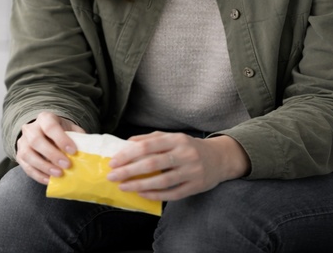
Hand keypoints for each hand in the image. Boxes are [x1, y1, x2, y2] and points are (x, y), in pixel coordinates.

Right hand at [15, 112, 86, 184]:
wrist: (43, 133)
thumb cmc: (60, 132)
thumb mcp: (70, 129)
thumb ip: (78, 137)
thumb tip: (88, 150)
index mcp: (44, 118)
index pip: (50, 126)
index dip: (61, 139)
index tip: (73, 151)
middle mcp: (30, 128)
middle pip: (36, 140)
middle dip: (52, 154)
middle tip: (67, 165)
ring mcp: (23, 142)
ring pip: (28, 154)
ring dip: (44, 166)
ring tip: (58, 174)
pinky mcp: (19, 156)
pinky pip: (26, 167)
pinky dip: (38, 175)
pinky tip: (49, 180)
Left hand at [106, 132, 249, 200]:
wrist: (220, 158)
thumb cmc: (189, 147)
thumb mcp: (172, 137)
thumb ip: (149, 139)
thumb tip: (126, 144)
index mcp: (176, 139)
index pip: (148, 146)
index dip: (128, 154)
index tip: (113, 162)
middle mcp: (184, 154)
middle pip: (152, 163)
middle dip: (129, 171)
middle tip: (112, 177)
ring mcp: (191, 171)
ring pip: (162, 181)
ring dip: (139, 185)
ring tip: (123, 187)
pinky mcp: (196, 187)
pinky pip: (173, 193)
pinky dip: (155, 195)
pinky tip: (142, 194)